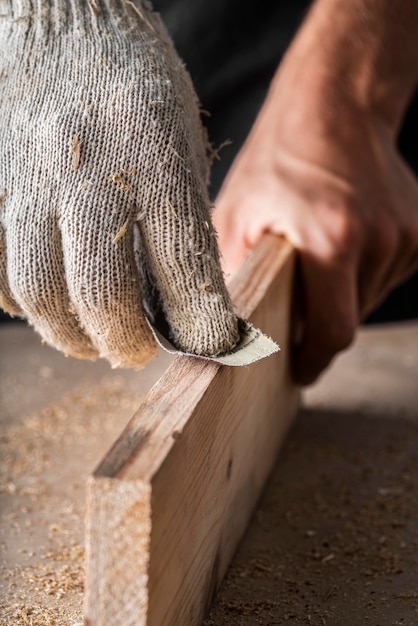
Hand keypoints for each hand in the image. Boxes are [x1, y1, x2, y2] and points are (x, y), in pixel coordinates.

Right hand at [0, 0, 238, 366]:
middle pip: (101, 296)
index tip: (210, 343)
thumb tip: (182, 302)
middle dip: (125, 344)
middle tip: (138, 351)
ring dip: (72, 335)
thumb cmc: (132, 85)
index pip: (186, 268)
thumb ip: (179, 219)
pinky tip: (52, 298)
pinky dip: (28, 304)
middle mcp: (88, 172)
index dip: (203, 326)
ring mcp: (28, 181)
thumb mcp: (178, 139)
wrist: (60, 19)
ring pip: (40, 295)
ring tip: (94, 338)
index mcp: (155, 158)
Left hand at [214, 21, 417, 384]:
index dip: (315, 360)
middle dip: (320, 321)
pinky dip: (361, 274)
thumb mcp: (235, 214)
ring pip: (368, 298)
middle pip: (351, 317)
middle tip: (293, 299)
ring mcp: (405, 234)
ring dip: (341, 295)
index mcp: (332, 239)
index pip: (334, 332)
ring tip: (317, 255)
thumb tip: (220, 329)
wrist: (336, 106)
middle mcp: (379, 239)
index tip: (300, 371)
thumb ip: (230, 275)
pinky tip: (343, 241)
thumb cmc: (277, 160)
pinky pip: (385, 276)